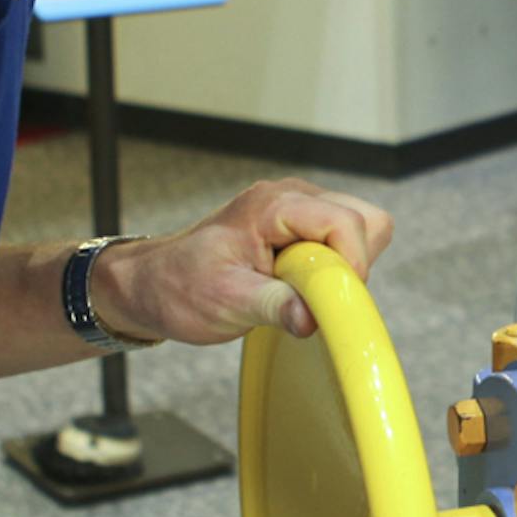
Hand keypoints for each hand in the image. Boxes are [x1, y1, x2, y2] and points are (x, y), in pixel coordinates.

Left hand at [94, 179, 394, 343]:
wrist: (152, 284)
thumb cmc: (178, 287)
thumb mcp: (224, 301)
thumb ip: (273, 306)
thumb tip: (314, 319)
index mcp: (273, 205)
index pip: (344, 220)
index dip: (351, 263)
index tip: (332, 299)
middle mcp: (292, 197)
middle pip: (364, 220)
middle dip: (352, 263)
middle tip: (315, 292)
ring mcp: (299, 209)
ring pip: (361, 230)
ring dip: (343, 267)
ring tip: (299, 288)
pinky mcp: (303, 227)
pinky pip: (344, 242)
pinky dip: (335, 268)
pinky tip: (299, 283)